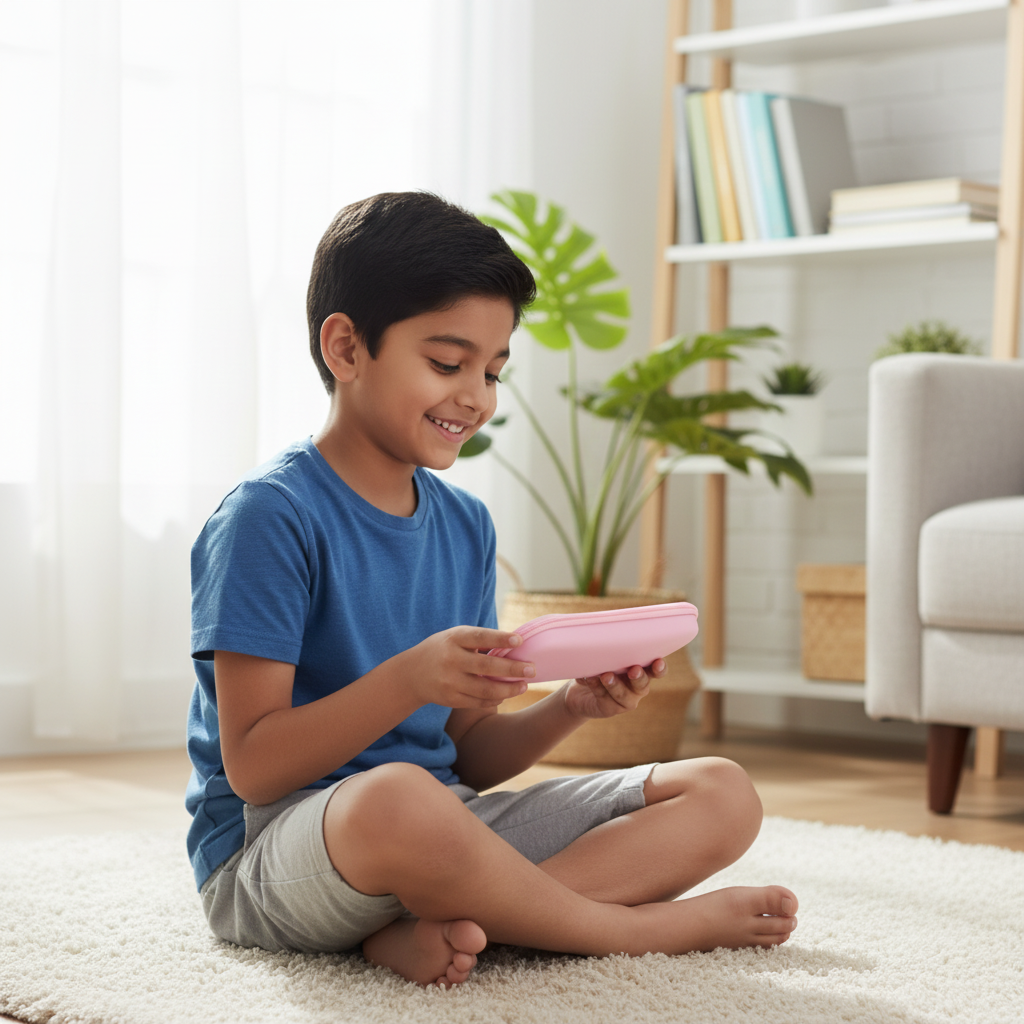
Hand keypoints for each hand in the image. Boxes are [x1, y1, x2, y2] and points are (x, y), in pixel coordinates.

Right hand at [401, 626, 534, 709]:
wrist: (411, 674)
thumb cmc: (443, 650)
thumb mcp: (455, 637)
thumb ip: (479, 640)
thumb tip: (515, 645)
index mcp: (454, 639)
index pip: (480, 637)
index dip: (500, 639)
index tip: (519, 641)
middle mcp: (451, 660)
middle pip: (486, 666)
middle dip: (512, 669)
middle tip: (532, 669)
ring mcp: (450, 682)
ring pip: (485, 689)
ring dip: (508, 689)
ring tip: (523, 685)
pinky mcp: (451, 699)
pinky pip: (478, 702)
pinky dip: (495, 699)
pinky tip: (506, 695)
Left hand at [563, 658, 666, 720]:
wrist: (581, 691)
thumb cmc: (599, 666)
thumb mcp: (607, 656)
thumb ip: (611, 651)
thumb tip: (606, 635)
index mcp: (642, 671)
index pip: (657, 670)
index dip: (660, 668)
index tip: (658, 661)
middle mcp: (637, 688)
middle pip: (643, 684)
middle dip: (639, 677)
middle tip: (634, 670)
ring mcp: (625, 700)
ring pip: (623, 695)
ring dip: (615, 684)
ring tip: (606, 676)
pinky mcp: (609, 709)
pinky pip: (604, 698)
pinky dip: (596, 686)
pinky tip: (590, 678)